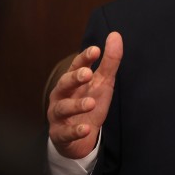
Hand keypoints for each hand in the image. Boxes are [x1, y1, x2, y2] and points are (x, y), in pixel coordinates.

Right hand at [48, 32, 122, 158]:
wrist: (78, 139)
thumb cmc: (89, 104)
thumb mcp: (103, 83)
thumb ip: (109, 61)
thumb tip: (115, 35)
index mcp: (72, 81)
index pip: (76, 66)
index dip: (84, 58)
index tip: (96, 50)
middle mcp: (61, 96)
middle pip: (64, 84)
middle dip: (75, 78)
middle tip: (88, 74)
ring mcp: (58, 115)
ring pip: (63, 108)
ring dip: (76, 105)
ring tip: (91, 103)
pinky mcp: (60, 134)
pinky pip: (66, 133)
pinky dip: (75, 131)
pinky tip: (86, 129)